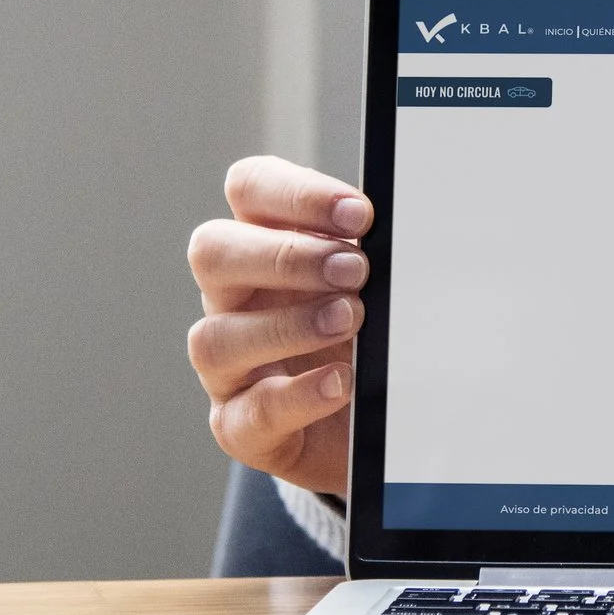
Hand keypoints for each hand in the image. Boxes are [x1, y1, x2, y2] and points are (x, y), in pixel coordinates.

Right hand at [186, 156, 371, 496]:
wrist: (369, 423)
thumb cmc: (366, 337)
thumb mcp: (376, 285)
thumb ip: (374, 256)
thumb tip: (400, 233)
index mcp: (263, 244)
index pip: (249, 188)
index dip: (296, 194)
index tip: (359, 215)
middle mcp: (232, 299)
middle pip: (213, 252)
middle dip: (286, 256)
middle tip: (356, 270)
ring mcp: (227, 366)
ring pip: (216, 337)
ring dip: (288, 325)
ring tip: (351, 320)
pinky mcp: (240, 426)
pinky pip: (248, 412)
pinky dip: (297, 395)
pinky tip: (340, 382)